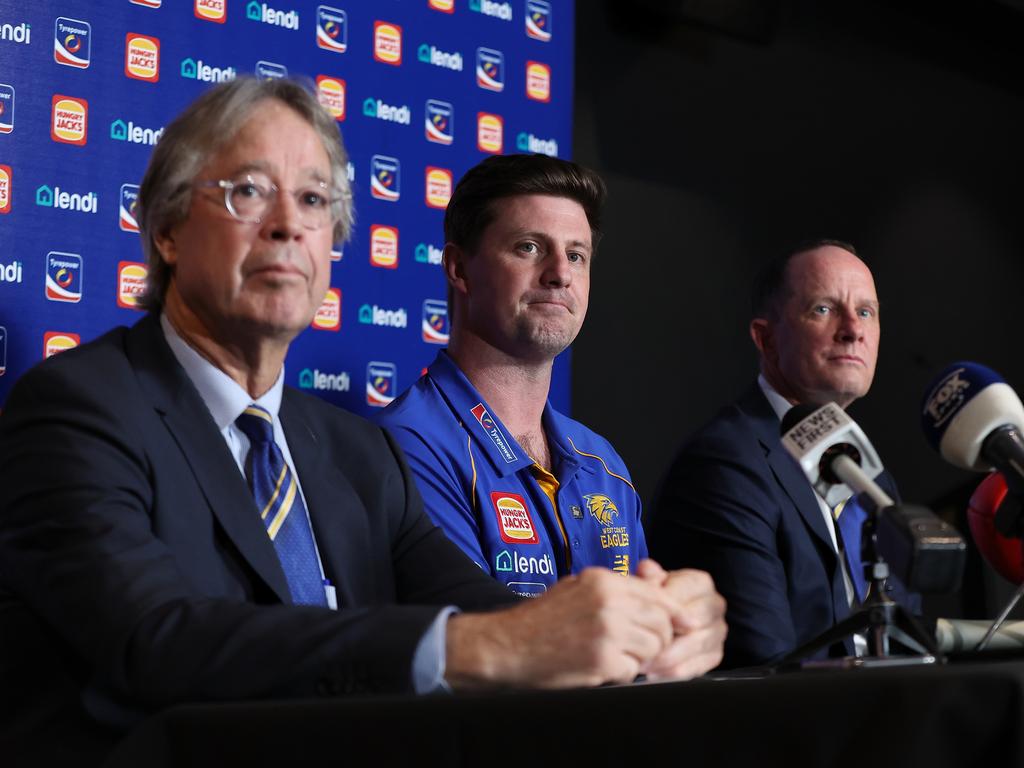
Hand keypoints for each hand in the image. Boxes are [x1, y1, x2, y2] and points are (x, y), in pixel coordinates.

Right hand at [445, 566, 676, 689]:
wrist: (508, 646)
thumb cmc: (541, 619)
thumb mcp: (577, 588)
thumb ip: (615, 589)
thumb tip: (657, 591)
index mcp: (603, 581)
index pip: (657, 595)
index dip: (675, 612)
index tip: (686, 624)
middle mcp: (609, 602)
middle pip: (662, 623)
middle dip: (657, 638)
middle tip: (638, 646)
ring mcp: (607, 632)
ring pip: (652, 648)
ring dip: (638, 657)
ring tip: (612, 655)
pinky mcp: (602, 661)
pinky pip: (632, 670)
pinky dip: (621, 673)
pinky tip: (599, 667)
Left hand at [636, 559, 726, 679]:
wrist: (670, 614)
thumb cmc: (659, 596)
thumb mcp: (652, 582)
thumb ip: (649, 576)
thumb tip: (646, 570)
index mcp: (701, 583)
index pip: (684, 596)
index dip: (663, 610)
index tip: (644, 620)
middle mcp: (715, 605)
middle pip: (694, 624)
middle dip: (666, 637)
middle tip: (642, 647)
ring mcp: (718, 631)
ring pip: (694, 647)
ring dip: (667, 658)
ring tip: (643, 663)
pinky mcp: (715, 654)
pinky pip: (696, 667)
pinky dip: (674, 672)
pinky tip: (654, 674)